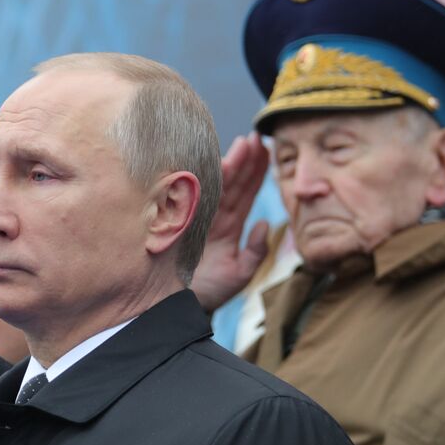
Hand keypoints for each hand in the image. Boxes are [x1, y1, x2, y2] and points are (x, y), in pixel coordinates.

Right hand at [190, 133, 271, 311]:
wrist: (178, 307)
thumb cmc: (208, 292)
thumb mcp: (238, 274)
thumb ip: (255, 252)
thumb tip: (265, 225)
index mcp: (230, 227)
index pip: (247, 193)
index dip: (257, 172)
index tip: (267, 149)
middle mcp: (215, 217)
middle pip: (234, 183)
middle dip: (245, 159)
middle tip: (256, 137)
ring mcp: (199, 217)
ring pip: (218, 186)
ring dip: (231, 164)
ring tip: (243, 144)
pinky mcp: (185, 221)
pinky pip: (198, 197)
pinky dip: (206, 181)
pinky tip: (215, 163)